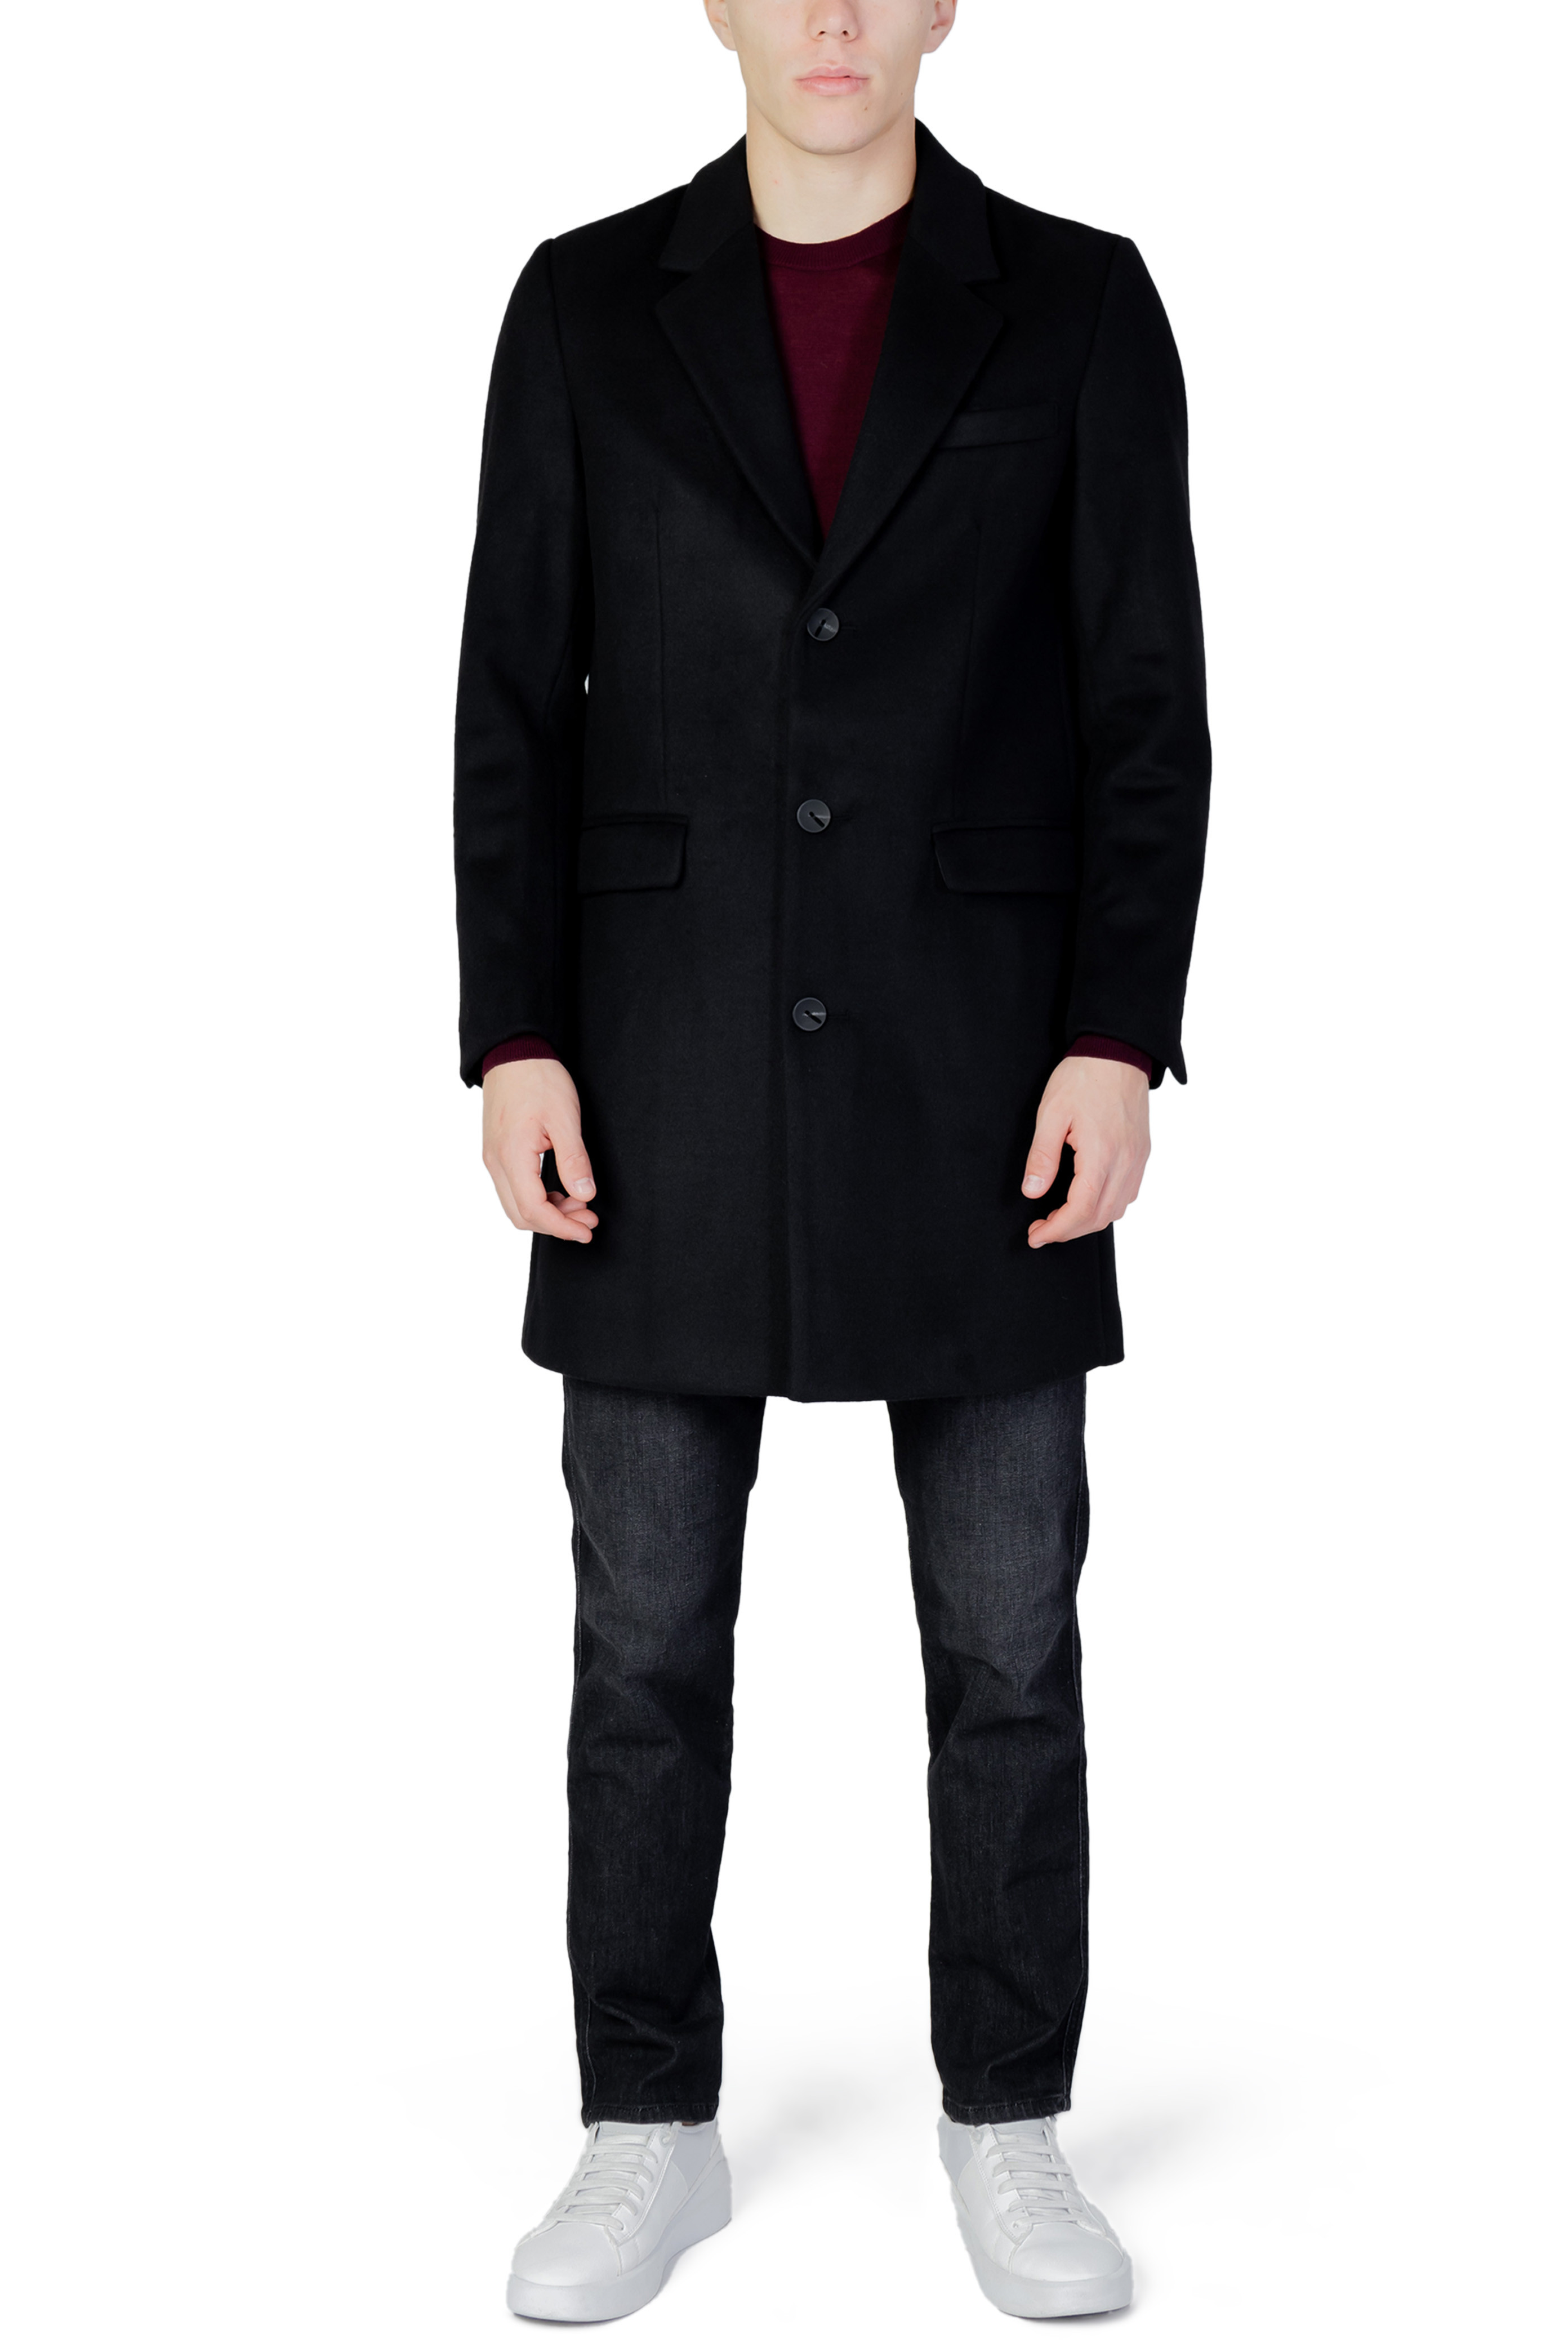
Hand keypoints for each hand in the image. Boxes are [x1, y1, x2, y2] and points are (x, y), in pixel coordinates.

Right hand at [481, 1058, 598, 1242]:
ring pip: (515, 1204)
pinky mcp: (497, 1152)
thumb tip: (584, 1195)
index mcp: (511, 1156)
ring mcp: (493, 1158)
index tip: (586, 1231)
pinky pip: (513, 1189)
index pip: (533, 1210)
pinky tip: (560, 1190)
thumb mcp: (565, 1118)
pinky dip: (537, 1198)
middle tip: (587, 1219)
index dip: (561, 1227)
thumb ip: (574, 1160)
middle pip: (520, 1215)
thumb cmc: (538, 1079)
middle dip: (556, 1225)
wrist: (513, 1053)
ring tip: (579, 1204)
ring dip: (547, 1212)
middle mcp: (496, 1162)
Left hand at [1022, 1055, 1150, 1247]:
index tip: (1035, 1236)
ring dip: (1088, 1221)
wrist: (1118, 1052)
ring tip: (1060, 1217)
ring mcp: (1137, 1159)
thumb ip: (1042, 1156)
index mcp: (1101, 1154)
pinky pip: (1128, 1193)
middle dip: (1068, 1231)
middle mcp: (1125, 1162)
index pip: (1080, 1210)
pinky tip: (1087, 1199)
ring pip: (1117, 1210)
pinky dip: (1107, 1206)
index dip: (1056, 1231)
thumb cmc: (1083, 1077)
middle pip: (1100, 1217)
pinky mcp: (1142, 1153)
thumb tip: (1033, 1191)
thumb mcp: (1051, 1113)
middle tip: (1042, 1229)